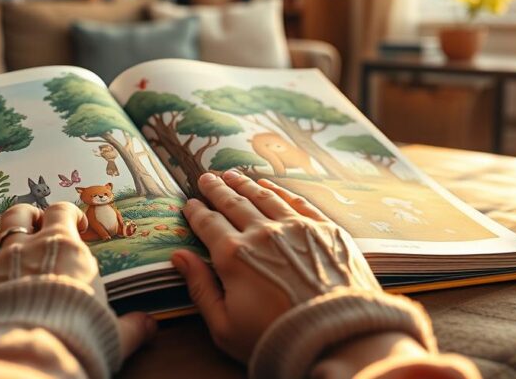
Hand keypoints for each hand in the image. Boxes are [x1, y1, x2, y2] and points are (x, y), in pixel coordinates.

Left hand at [0, 202, 155, 358]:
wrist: (22, 358)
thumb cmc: (75, 337)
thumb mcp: (113, 334)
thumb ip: (131, 327)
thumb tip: (150, 326)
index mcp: (63, 248)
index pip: (62, 211)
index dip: (67, 214)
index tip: (75, 224)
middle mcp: (22, 250)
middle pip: (16, 215)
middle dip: (23, 218)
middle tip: (31, 229)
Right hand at [171, 171, 379, 361]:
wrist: (337, 339)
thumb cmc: (275, 340)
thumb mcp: (225, 326)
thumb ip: (200, 288)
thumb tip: (179, 256)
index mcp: (234, 256)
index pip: (208, 224)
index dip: (197, 212)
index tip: (190, 203)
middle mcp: (262, 233)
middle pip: (233, 204)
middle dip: (217, 190)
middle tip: (206, 178)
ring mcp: (296, 227)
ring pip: (264, 197)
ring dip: (245, 184)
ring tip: (232, 175)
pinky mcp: (324, 229)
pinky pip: (296, 201)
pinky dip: (279, 190)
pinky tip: (269, 186)